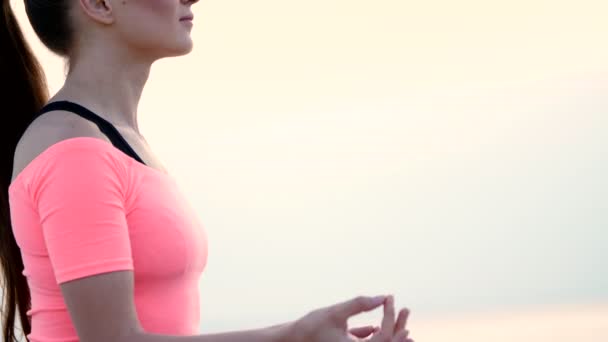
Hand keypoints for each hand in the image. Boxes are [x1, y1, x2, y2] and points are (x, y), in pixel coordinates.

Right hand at [284, 295, 412, 341]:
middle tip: (406, 310)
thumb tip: (383, 297)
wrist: (289, 341)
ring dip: (390, 334)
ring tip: (401, 320)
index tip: (391, 299)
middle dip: (399, 329)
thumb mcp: (335, 312)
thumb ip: (359, 304)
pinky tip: (377, 328)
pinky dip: (374, 339)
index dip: (391, 318)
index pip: (384, 337)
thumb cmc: (310, 328)